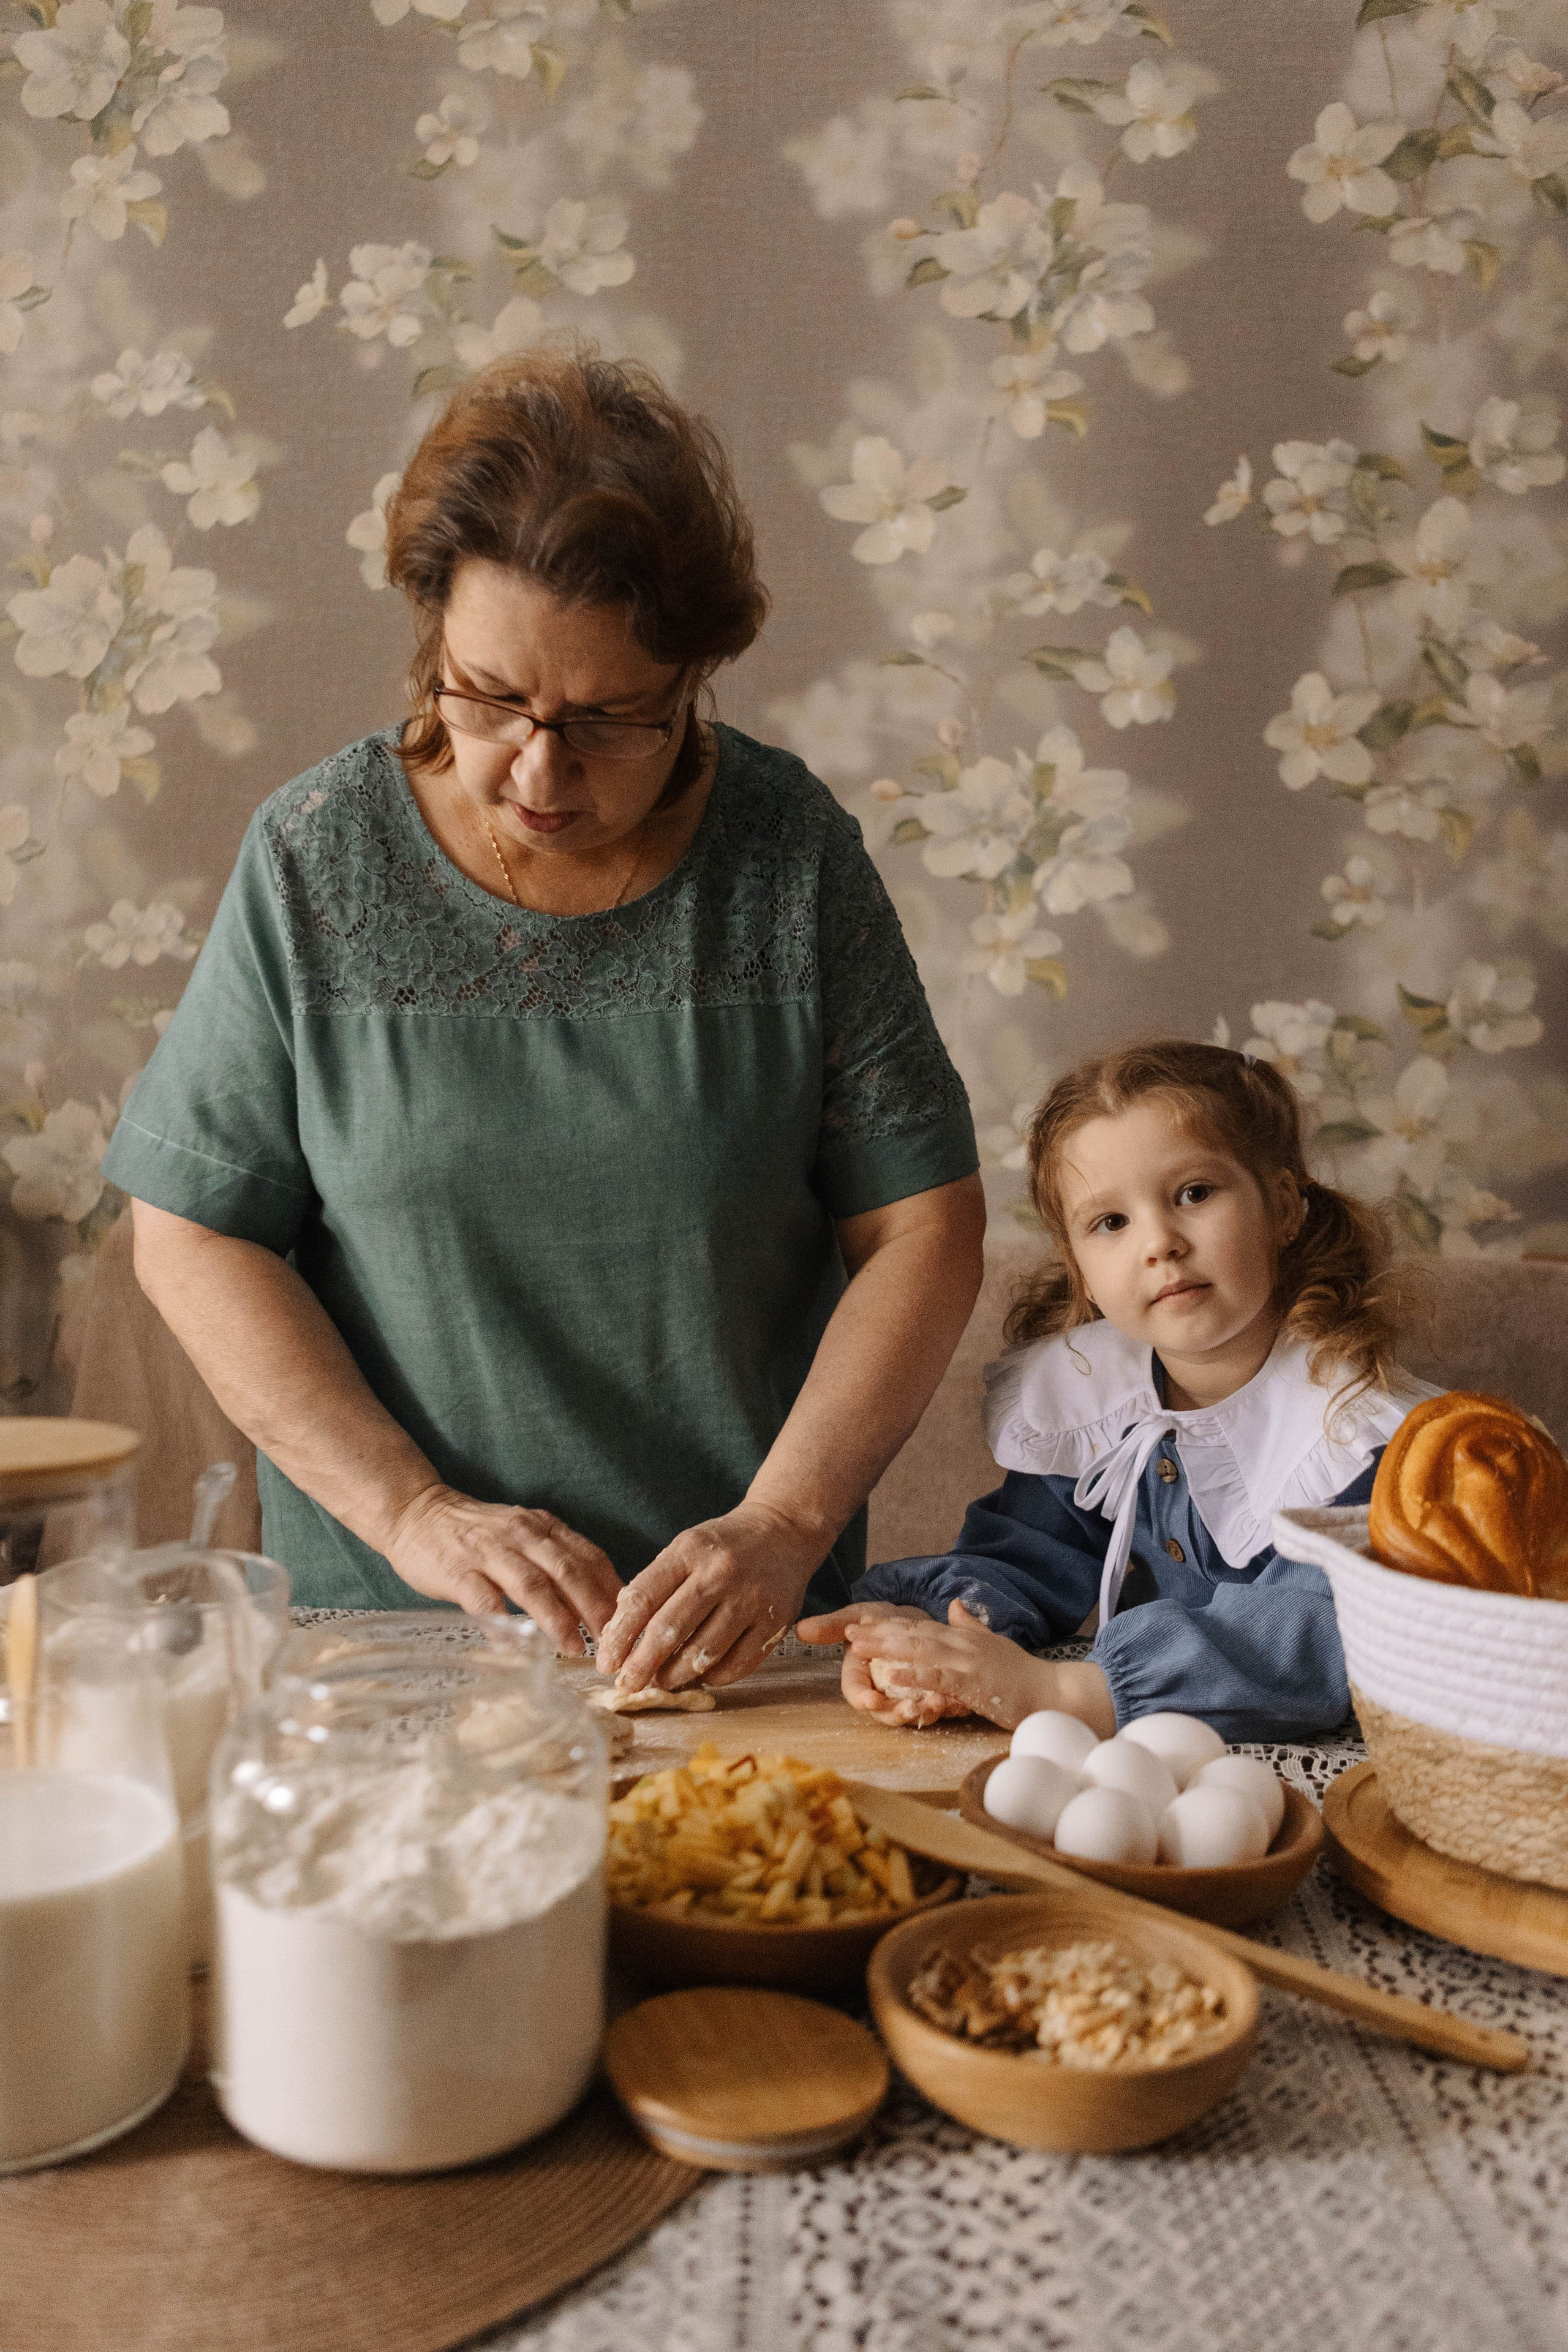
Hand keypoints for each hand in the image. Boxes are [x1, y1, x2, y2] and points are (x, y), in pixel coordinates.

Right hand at [383, 1483, 621, 1652]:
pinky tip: (515, 1647)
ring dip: (557, 1619)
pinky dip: (502, 1624)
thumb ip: (556, 1560)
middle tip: (612, 1643)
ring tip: (573, 1648)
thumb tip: (598, 1600)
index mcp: (543, 1527)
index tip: (632, 1621)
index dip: (613, 1590)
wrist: (416, 1513)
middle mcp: (521, 1536)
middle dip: (595, 1609)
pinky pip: (483, 1600)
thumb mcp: (524, 1534)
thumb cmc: (477, 1534)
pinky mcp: (457, 1572)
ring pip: (532, 1585)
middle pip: (568, 1572)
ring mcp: (488, 1553)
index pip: (589, 1557)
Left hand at [595, 1501, 823, 1691]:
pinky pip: (737, 1664)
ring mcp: (750, 1599)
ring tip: (661, 1682)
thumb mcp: (685, 1548)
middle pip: (670, 1630)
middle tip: (626, 1685)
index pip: (643, 1598)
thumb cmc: (724, 1546)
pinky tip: (701, 1676)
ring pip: (703, 1653)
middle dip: (642, 1665)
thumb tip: (619, 1633)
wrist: (784, 1532)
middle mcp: (720, 1573)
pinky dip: (713, 1677)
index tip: (606, 1661)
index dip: (619, 1636)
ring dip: (675, 1675)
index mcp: (689, 1550)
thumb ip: (654, 1584)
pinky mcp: (775, 1622)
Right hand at [795, 1601, 947, 1724]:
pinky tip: (958, 1701)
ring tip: (938, 1703)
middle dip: (899, 1714)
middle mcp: (883, 1693)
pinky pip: (938, 1709)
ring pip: (913, 1715)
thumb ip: (831, 1626)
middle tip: (912, 1709)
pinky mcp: (929, 1697)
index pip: (856, 1694)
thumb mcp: (856, 1616)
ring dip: (926, 1713)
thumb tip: (800, 1629)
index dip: (863, 1700)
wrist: (912, 1620)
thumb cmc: (881, 1620)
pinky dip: (949, 1707)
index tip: (872, 1700)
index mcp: (861, 1677)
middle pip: (886, 1713)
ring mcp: (906, 1698)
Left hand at [841, 1600, 1115, 1734]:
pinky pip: (937, 1677)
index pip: (920, 1627)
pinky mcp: (974, 1682)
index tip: (861, 1623)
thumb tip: (957, 1605)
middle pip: (913, 1633)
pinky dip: (912, 1675)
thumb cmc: (1024, 1676)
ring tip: (856, 1646)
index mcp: (964, 1637)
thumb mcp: (994, 1646)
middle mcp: (963, 1643)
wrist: (1055, 1693)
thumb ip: (972, 1627)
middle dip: (878, 1632)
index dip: (889, 1625)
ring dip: (885, 1647)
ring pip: (920, 1650)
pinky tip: (889, 1675)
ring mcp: (968, 1661)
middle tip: (847, 1630)